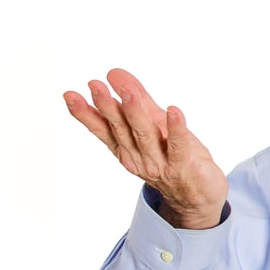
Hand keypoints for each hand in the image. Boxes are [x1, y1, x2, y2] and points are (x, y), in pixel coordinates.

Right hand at [63, 68, 227, 228]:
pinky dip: (176, 128)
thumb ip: (138, 100)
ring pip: (145, 136)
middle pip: (121, 130)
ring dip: (136, 113)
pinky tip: (174, 111)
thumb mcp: (154, 125)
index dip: (87, 114)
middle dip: (108, 107)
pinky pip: (179, 146)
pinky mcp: (184, 166)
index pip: (104, 130)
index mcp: (127, 150)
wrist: (199, 197)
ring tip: (128, 92)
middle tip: (95, 85)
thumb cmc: (174, 157)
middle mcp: (139, 158)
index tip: (71, 95)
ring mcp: (160, 164)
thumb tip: (114, 73)